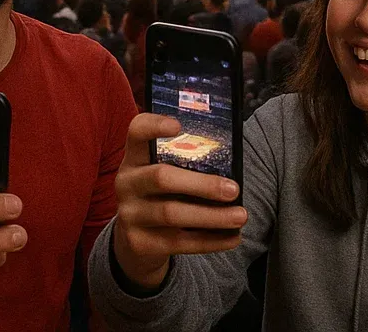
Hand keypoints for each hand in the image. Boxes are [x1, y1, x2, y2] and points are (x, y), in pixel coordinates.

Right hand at [111, 113, 245, 291]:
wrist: (136, 242)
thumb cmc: (162, 197)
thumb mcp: (164, 175)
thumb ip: (186, 166)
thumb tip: (233, 167)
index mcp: (135, 158)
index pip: (137, 132)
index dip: (154, 126)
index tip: (178, 125)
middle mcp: (127, 183)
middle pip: (161, 178)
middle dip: (202, 184)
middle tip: (234, 189)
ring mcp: (130, 214)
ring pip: (171, 214)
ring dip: (212, 216)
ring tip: (240, 216)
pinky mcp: (139, 243)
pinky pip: (179, 243)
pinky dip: (210, 241)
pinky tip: (232, 238)